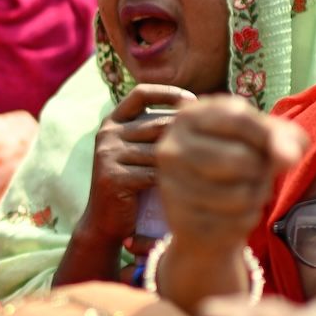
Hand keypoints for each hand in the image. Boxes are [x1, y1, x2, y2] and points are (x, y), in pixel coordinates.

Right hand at [77, 84, 194, 249]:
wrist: (105, 222)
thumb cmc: (134, 184)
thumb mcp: (140, 150)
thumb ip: (156, 130)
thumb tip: (197, 107)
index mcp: (113, 121)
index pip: (141, 94)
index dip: (169, 93)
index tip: (194, 101)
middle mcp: (107, 133)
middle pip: (157, 123)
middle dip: (185, 136)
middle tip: (210, 147)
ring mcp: (107, 154)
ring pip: (159, 151)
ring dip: (182, 163)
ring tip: (203, 170)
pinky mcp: (112, 176)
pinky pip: (154, 173)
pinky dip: (173, 181)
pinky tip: (187, 188)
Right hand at [156, 96, 308, 257]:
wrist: (204, 207)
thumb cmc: (237, 160)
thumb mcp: (259, 138)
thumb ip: (282, 137)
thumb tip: (290, 157)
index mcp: (189, 116)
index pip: (239, 118)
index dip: (269, 137)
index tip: (287, 153)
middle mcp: (172, 147)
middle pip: (242, 158)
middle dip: (262, 170)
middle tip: (258, 172)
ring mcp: (171, 184)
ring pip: (241, 194)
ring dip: (258, 196)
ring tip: (249, 191)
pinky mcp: (180, 218)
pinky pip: (234, 221)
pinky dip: (247, 219)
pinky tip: (235, 213)